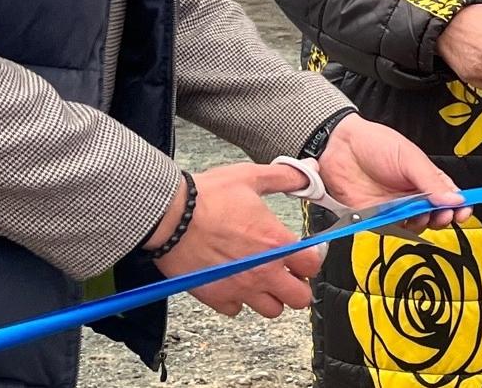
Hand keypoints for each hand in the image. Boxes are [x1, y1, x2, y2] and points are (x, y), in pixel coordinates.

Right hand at [147, 163, 320, 319]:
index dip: (311, 259)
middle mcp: (262, 271)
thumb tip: (309, 171)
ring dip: (271, 297)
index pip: (312, 265)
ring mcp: (240, 288)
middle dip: (298, 285)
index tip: (304, 254)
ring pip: (272, 310)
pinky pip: (236, 310)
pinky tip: (233, 282)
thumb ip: (286, 177)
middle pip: (299, 298)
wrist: (168, 215)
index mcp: (276, 243)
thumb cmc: (206, 197)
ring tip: (262, 280)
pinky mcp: (216, 297)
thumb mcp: (251, 177)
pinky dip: (238, 300)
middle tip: (288, 273)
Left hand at [316, 115, 472, 229]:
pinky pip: (393, 229)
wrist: (340, 147)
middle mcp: (413, 195)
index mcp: (425, 178)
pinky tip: (399, 218)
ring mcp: (396, 208)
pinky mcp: (378, 218)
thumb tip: (456, 199)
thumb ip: (432, 181)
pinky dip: (399, 228)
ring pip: (416, 225)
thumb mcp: (410, 158)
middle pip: (436, 215)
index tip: (463, 212)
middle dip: (443, 217)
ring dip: (421, 223)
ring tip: (419, 213)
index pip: (449, 196)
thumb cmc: (376, 144)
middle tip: (442, 215)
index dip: (459, 206)